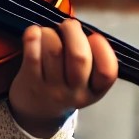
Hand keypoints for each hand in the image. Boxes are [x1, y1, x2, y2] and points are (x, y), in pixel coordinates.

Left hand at [7, 19, 118, 138]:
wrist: (36, 113)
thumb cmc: (65, 87)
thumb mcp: (86, 83)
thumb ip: (90, 59)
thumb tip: (78, 28)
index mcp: (94, 91)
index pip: (107, 72)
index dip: (103, 48)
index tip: (94, 36)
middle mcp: (74, 93)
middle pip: (79, 57)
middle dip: (73, 32)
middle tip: (68, 25)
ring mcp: (51, 89)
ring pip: (54, 51)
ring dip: (51, 33)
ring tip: (49, 32)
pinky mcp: (30, 82)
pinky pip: (32, 55)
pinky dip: (33, 37)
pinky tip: (34, 32)